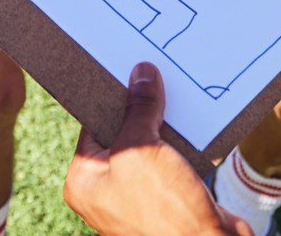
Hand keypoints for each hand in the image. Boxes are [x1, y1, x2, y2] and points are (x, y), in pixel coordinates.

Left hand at [64, 63, 251, 235]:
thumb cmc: (163, 210)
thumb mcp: (141, 148)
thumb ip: (138, 110)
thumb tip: (140, 74)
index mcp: (85, 182)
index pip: (93, 124)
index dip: (113, 96)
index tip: (128, 69)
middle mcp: (107, 191)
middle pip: (123, 133)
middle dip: (142, 108)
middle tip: (157, 75)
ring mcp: (138, 197)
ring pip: (150, 145)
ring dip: (166, 125)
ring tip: (179, 95)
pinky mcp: (169, 200)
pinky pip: (171, 161)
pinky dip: (182, 144)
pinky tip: (194, 123)